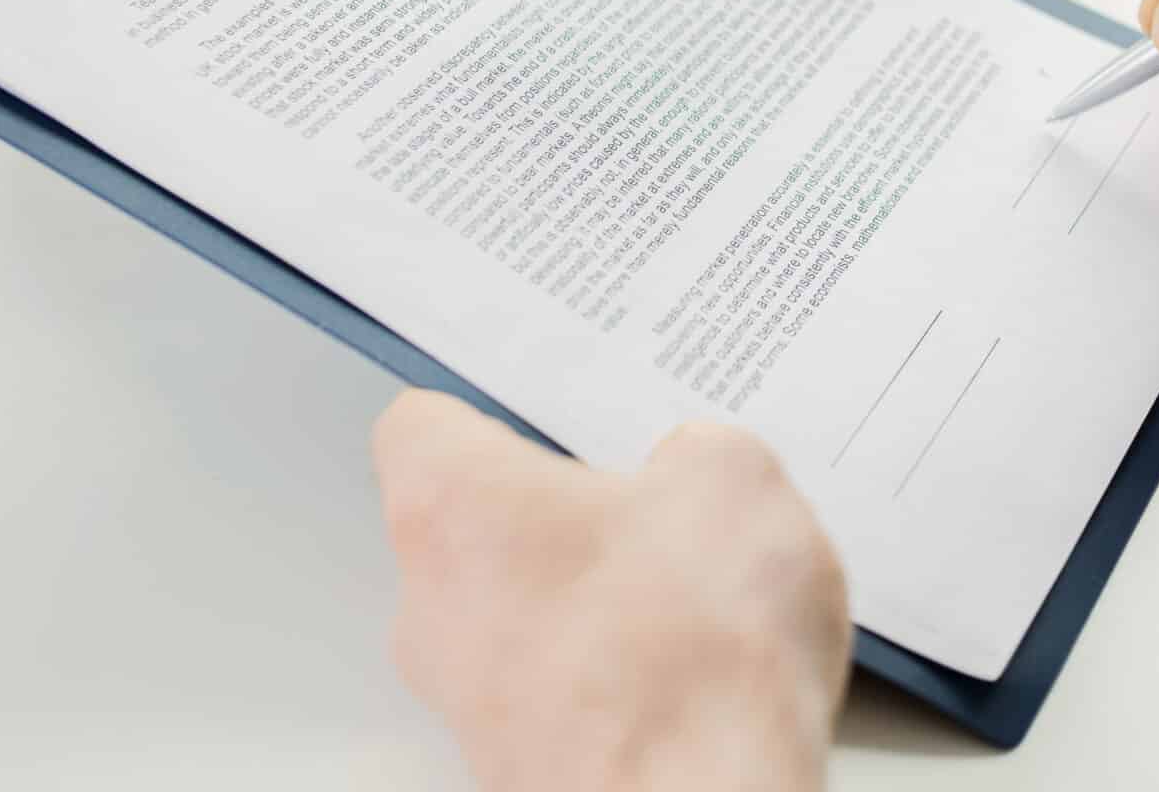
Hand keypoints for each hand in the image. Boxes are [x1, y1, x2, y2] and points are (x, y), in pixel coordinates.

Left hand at [372, 391, 848, 791]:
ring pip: (529, 619)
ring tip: (706, 595)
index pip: (423, 427)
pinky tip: (706, 673)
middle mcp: (436, 608)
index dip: (494, 409)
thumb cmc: (687, 657)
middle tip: (662, 498)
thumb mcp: (734, 481)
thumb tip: (702, 472)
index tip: (547, 403)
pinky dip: (628, 679)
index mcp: (453, 507)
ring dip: (605, 603)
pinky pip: (573, 695)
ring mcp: (474, 703)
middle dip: (572, 514)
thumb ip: (703, 454)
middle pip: (483, 529)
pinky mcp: (526, 770)